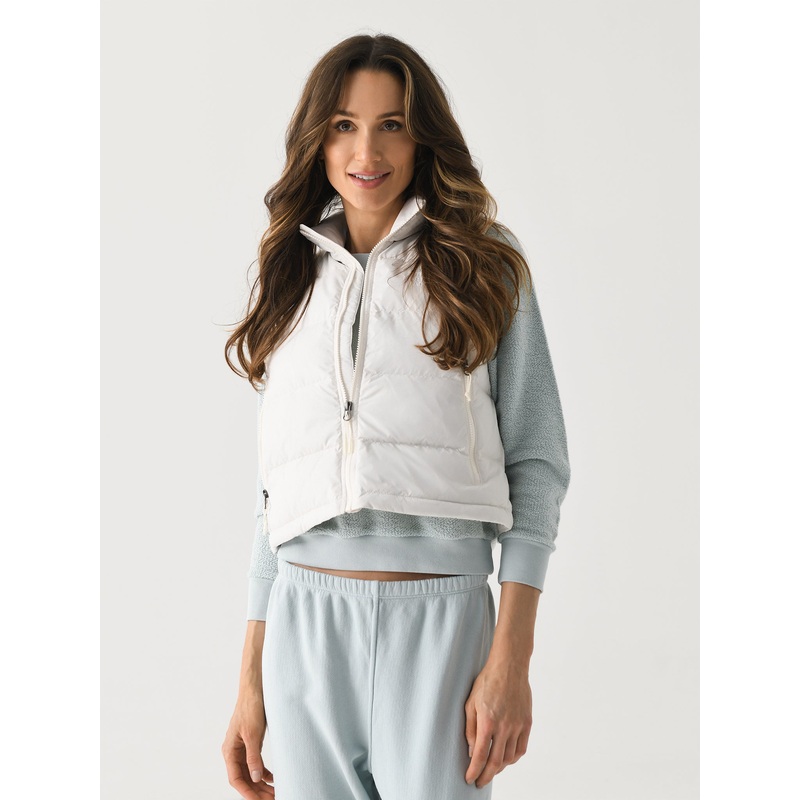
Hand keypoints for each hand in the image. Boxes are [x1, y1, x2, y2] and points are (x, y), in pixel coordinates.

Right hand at [222, 689, 275, 798]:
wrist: (255, 689)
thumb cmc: (251, 707)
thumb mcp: (253, 734)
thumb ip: (253, 757)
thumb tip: (256, 778)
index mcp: (229, 750)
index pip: (236, 779)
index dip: (247, 792)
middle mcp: (234, 751)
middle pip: (244, 778)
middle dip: (257, 791)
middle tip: (272, 798)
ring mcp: (243, 747)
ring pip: (251, 772)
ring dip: (261, 783)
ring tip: (274, 792)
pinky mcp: (252, 743)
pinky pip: (256, 763)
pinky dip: (264, 772)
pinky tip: (273, 779)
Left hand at [464, 656, 532, 788]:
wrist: (509, 666)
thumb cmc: (487, 681)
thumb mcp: (470, 703)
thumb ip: (470, 728)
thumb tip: (472, 751)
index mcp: (488, 721)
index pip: (480, 755)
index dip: (474, 771)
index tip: (470, 779)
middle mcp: (504, 727)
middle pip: (496, 762)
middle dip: (486, 776)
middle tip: (480, 782)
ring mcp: (518, 725)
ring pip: (509, 758)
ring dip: (499, 768)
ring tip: (491, 771)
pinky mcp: (527, 723)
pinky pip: (521, 749)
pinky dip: (513, 758)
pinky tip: (506, 759)